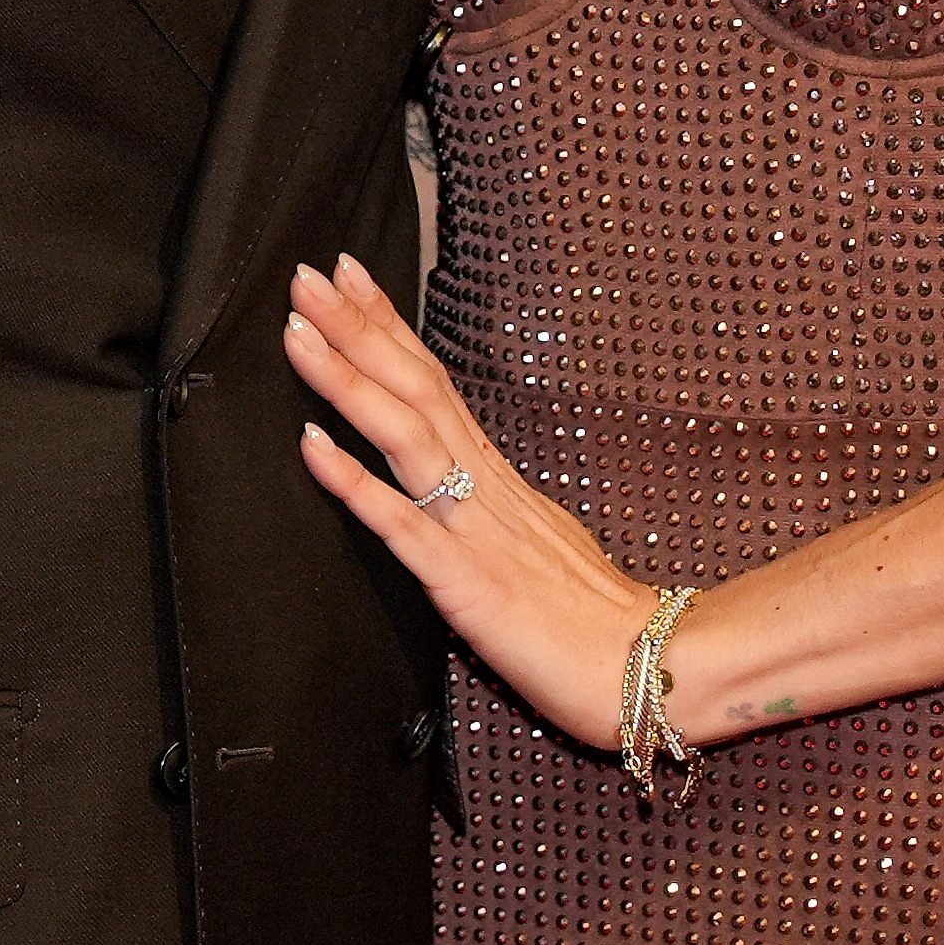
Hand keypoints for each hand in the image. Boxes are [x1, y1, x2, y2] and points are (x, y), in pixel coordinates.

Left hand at [283, 254, 670, 753]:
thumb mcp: (542, 539)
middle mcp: (486, 487)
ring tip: (299, 333)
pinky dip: (354, 481)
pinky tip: (312, 446)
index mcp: (499, 477)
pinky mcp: (466, 582)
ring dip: (347, 380)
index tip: (350, 277)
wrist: (644, 669)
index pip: (434, 383)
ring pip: (405, 436)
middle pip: (416, 388)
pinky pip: (402, 524)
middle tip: (309, 275)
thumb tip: (462, 483)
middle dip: (358, 328)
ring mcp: (475, 530)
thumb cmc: (594, 616)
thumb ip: (496, 507)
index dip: (389, 327)